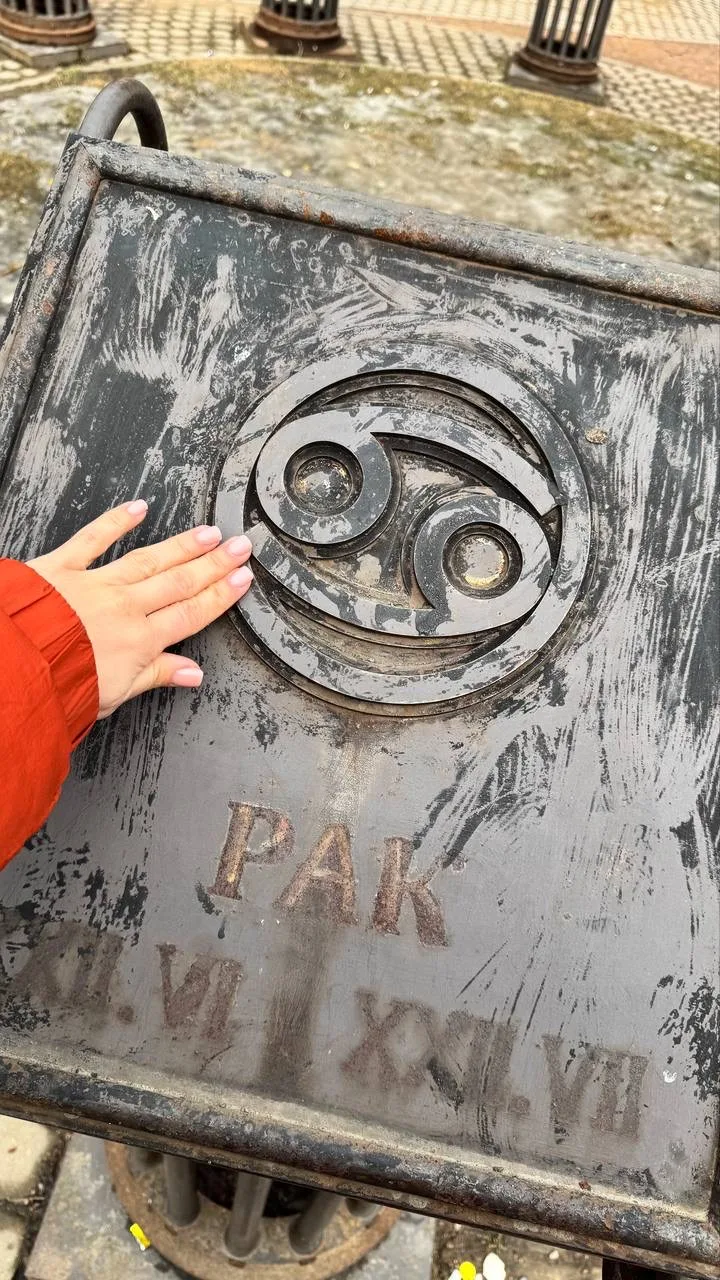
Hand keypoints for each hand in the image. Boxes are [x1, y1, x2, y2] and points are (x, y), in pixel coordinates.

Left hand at [28, 499, 252, 717]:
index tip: (242, 578)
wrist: (18, 667)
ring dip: (181, 545)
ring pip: (147, 559)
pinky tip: (139, 509)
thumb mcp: (116, 693)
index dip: (221, 594)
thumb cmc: (61, 685)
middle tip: (240, 545)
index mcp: (140, 640)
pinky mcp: (61, 568)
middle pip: (179, 581)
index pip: (192, 613)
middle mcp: (125, 607)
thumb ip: (156, 675)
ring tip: (207, 533)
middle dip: (214, 563)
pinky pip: (92, 539)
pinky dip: (115, 521)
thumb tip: (193, 674)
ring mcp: (95, 584)